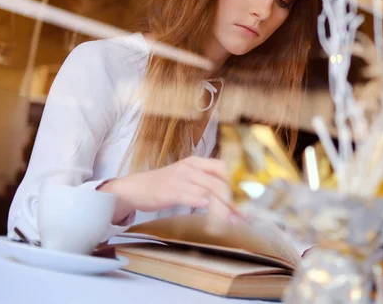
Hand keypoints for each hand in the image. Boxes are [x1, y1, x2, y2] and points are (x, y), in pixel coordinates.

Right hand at [100, 156, 235, 224]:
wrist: (136, 187)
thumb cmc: (164, 184)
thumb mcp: (186, 175)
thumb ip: (205, 181)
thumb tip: (229, 195)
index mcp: (196, 162)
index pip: (223, 168)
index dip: (236, 184)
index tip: (246, 199)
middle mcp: (190, 168)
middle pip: (219, 183)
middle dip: (233, 201)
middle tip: (242, 215)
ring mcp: (180, 178)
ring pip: (208, 191)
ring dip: (222, 208)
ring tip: (231, 219)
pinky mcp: (170, 191)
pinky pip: (190, 196)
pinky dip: (201, 202)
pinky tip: (209, 209)